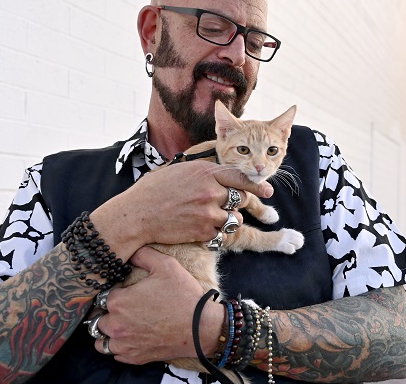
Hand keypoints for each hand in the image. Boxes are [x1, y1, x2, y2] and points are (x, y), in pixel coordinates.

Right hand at [90, 160, 272, 255]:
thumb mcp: (179, 171)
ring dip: (230, 220)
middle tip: (243, 208)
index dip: (256, 185)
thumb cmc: (153, 190)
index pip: (240, 177)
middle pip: (242, 199)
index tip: (268, 191)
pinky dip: (216, 234)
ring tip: (215, 219)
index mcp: (205, 172)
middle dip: (244, 204)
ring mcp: (208, 212)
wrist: (137, 214)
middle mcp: (211, 191)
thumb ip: (202, 172)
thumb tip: (217, 172)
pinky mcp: (203, 231)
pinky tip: (203, 230)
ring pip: (235, 219)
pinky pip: (221, 234)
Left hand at [92, 247, 224, 363]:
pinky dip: (119, 346)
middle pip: (97, 318)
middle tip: (123, 307)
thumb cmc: (183, 296)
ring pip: (101, 340)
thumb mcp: (166, 266)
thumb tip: (131, 252)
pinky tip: (131, 337)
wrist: (200, 328)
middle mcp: (116, 325)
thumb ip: (144, 255)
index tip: (125, 292)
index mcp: (119, 302)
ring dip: (107, 332)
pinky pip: (116, 354)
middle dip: (107, 312)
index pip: (103, 296)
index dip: (114, 292)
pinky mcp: (134, 357)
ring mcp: (124, 344)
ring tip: (121, 324)